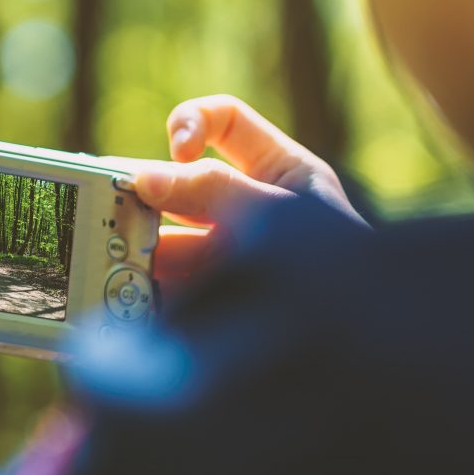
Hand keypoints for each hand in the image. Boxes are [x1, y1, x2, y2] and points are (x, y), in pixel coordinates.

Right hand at [125, 95, 364, 283]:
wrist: (359, 353)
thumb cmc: (342, 270)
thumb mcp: (280, 214)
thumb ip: (216, 191)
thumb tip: (145, 177)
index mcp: (282, 173)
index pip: (225, 121)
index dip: (192, 123)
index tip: (177, 153)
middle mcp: (251, 213)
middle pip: (180, 188)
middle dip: (147, 199)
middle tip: (115, 214)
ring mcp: (230, 261)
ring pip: (167, 242)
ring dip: (138, 249)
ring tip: (114, 261)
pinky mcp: (213, 304)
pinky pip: (168, 289)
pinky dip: (143, 291)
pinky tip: (127, 296)